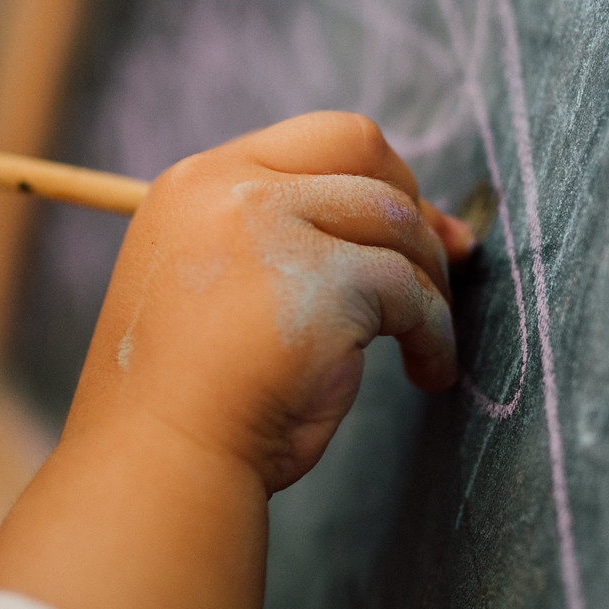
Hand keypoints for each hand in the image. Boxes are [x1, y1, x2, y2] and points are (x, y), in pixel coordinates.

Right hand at [0, 112, 474, 608]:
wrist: (159, 464)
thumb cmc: (188, 405)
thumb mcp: (219, 295)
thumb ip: (279, 245)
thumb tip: (403, 224)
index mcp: (194, 187)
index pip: (312, 144)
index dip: (376, 178)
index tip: (413, 227)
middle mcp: (227, 189)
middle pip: (362, 148)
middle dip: (415, 202)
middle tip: (449, 265)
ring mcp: (272, 226)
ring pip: (397, 222)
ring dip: (429, 286)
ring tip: (424, 347)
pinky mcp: (322, 279)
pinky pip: (411, 291)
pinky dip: (434, 335)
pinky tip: (427, 375)